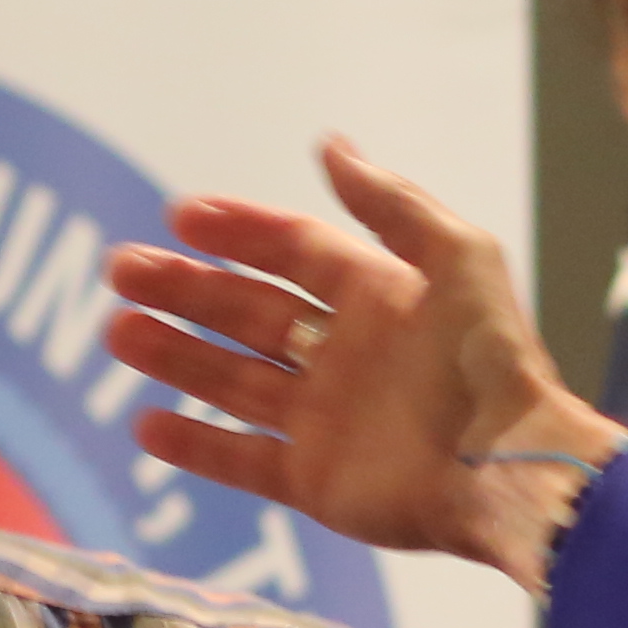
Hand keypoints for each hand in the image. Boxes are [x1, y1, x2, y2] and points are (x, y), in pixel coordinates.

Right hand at [107, 138, 627, 594]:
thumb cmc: (493, 362)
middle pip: (249, 313)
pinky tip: (145, 423)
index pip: (295, 252)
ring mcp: (325, 421)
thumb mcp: (459, 257)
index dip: (241, 230)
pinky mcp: (315, 482)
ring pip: (233, 381)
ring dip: (175, 355)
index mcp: (379, 298)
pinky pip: (241, 459)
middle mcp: (345, 356)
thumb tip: (329, 145)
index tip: (182, 215)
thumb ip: (391, 203)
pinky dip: (194, 445)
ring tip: (118, 332)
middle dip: (187, 290)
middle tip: (123, 270)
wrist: (510, 469)